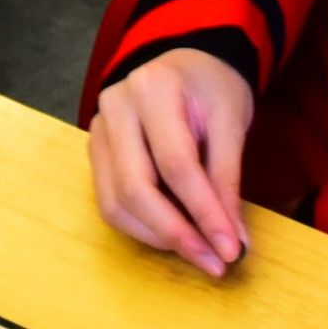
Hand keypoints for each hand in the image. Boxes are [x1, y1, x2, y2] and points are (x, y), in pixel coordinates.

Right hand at [87, 45, 256, 276]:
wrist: (186, 67)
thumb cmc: (211, 90)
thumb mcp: (232, 123)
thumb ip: (228, 180)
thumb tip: (233, 240)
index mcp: (152, 88)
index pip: (176, 164)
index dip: (204, 212)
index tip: (231, 248)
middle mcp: (115, 107)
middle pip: (135, 187)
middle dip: (176, 234)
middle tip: (213, 261)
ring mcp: (97, 130)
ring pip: (115, 203)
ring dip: (158, 237)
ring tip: (199, 251)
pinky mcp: (95, 152)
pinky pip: (110, 203)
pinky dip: (143, 227)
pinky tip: (175, 234)